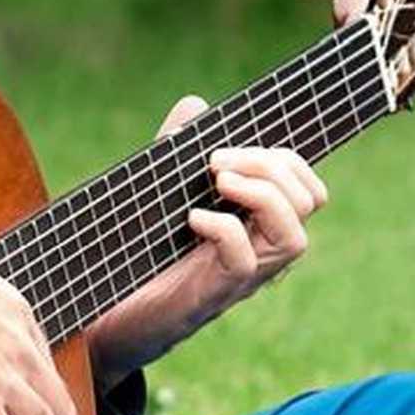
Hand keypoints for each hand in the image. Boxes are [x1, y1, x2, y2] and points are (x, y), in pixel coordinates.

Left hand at [87, 96, 327, 392]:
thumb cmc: (138, 247)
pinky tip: (191, 218)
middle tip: (217, 161)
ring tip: (217, 179)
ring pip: (295, 238)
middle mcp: (260, 250)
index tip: (233, 145)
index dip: (286, 159)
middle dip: (270, 167)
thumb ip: (177, 146)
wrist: (104, 309)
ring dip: (261, 196)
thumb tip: (196, 105)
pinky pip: (244, 263)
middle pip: (309, 202)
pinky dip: (223, 228)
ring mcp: (241, 276)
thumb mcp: (160, 186)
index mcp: (256, 222)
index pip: (308, 188)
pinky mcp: (211, 295)